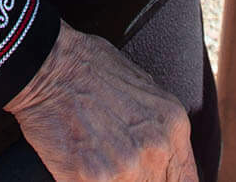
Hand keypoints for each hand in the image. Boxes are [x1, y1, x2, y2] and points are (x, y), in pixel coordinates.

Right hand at [6, 23, 194, 181]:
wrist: (49, 64)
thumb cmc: (89, 69)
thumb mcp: (143, 89)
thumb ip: (159, 128)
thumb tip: (163, 156)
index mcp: (174, 127)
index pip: (186, 181)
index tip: (149, 178)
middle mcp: (157, 149)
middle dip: (135, 180)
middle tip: (114, 164)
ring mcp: (126, 166)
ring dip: (110, 180)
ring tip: (94, 161)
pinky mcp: (93, 178)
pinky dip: (83, 181)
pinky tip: (77, 165)